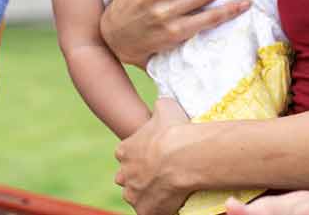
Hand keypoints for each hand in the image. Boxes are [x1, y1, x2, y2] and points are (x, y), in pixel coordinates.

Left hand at [116, 97, 194, 214]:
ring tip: (170, 190)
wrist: (184, 158)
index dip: (141, 155)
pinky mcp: (144, 211)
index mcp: (124, 151)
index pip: (126, 155)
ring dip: (150, 194)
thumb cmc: (175, 131)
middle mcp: (124, 174)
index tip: (155, 155)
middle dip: (141, 177)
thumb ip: (159, 106)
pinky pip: (150, 212)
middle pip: (128, 178)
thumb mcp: (165, 107)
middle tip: (162, 174)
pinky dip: (159, 209)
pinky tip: (173, 203)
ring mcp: (133, 195)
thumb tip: (161, 104)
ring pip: (138, 197)